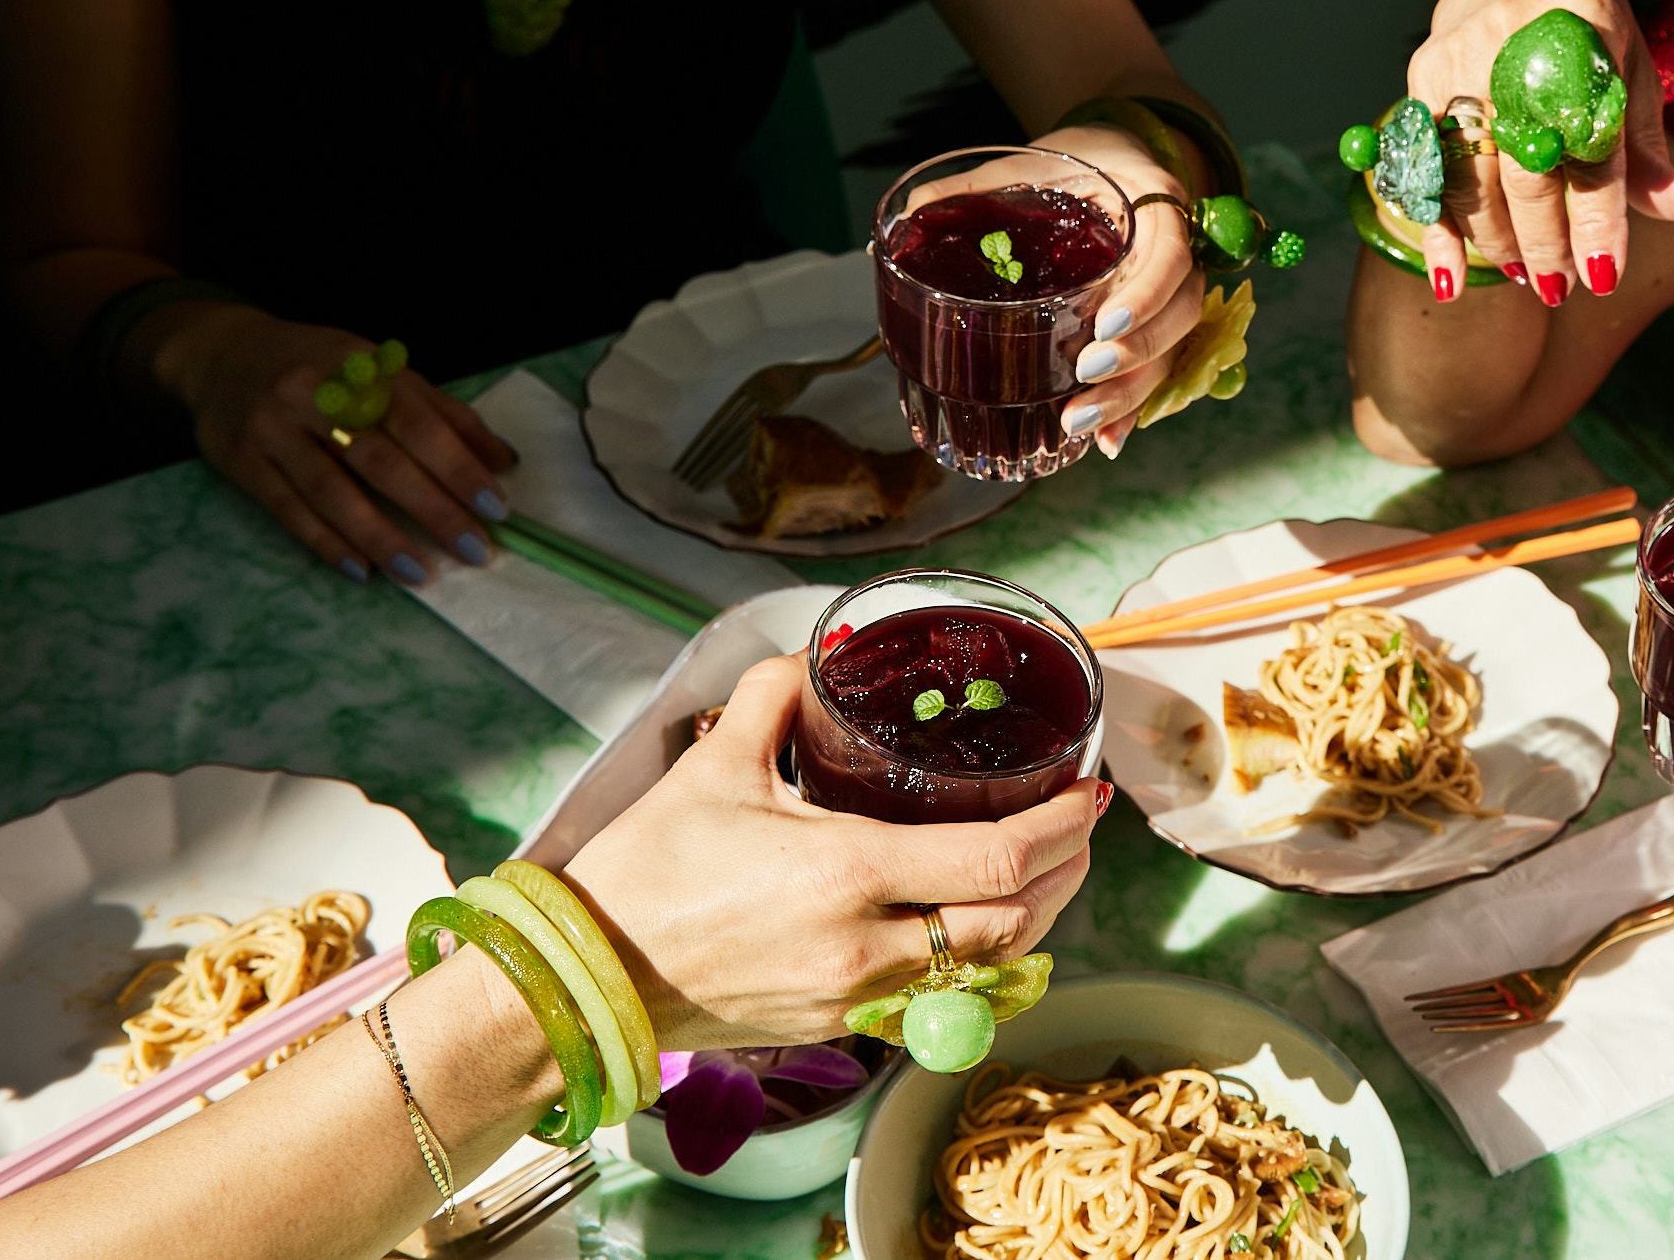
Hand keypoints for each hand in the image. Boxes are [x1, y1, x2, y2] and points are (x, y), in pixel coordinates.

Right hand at [157, 305, 516, 584]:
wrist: (221, 354)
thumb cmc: (320, 368)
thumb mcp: (382, 372)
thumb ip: (442, 413)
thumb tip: (504, 460)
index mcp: (359, 369)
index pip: (417, 423)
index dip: (458, 467)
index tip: (496, 508)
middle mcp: (313, 395)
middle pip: (379, 461)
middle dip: (433, 510)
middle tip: (474, 550)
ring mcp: (272, 428)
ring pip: (332, 492)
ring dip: (382, 538)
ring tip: (422, 574)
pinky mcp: (240, 460)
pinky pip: (289, 510)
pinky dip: (328, 543)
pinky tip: (362, 570)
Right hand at [560, 657, 1102, 1050]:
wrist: (584, 979)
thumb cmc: (644, 872)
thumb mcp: (712, 763)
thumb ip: (776, 694)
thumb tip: (818, 649)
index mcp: (847, 874)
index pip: (999, 858)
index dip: (1062, 825)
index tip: (1089, 789)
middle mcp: (865, 946)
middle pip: (1016, 922)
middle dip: (1067, 871)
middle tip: (1083, 824)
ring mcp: (856, 995)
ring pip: (987, 968)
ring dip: (1035, 917)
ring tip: (1050, 866)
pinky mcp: (837, 1024)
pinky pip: (939, 996)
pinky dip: (980, 957)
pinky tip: (982, 918)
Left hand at [1002, 126, 1204, 459]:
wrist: (1117, 157)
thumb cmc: (1073, 160)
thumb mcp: (1026, 163)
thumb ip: (972, 189)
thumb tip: (905, 217)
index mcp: (1154, 202)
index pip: (1172, 257)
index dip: (1146, 297)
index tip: (1104, 325)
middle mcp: (1176, 251)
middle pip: (1182, 313)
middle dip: (1138, 355)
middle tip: (1085, 376)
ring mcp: (1170, 291)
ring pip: (1173, 350)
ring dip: (1131, 393)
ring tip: (1078, 421)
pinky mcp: (1156, 322)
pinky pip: (1157, 370)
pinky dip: (1132, 410)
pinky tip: (1104, 444)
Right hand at [1409, 0, 1673, 306]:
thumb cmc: (1587, 39)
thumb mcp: (1629, 78)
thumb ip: (1648, 151)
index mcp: (1583, 24)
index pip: (1591, 142)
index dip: (1598, 216)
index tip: (1605, 275)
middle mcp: (1511, 36)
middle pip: (1525, 166)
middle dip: (1545, 240)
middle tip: (1562, 288)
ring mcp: (1457, 57)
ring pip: (1472, 175)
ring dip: (1499, 240)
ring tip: (1528, 277)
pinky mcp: (1421, 79)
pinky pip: (1425, 169)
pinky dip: (1437, 231)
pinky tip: (1451, 280)